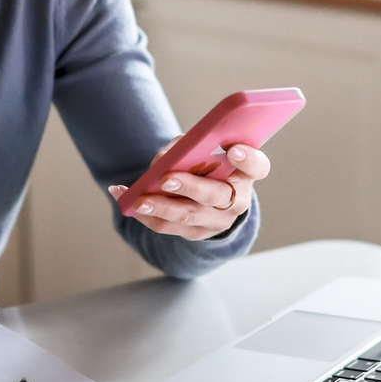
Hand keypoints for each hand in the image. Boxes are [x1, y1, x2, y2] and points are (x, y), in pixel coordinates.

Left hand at [108, 143, 270, 241]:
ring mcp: (216, 221)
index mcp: (245, 174)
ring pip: (187, 215)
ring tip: (137, 199)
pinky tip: (123, 198)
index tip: (233, 150)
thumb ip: (190, 147)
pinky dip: (143, 214)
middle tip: (166, 178)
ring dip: (159, 206)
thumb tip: (165, 159)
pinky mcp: (195, 234)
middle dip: (189, 186)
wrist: (208, 199)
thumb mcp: (203, 149)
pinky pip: (167, 226)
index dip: (248, 159)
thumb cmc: (206, 164)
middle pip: (216, 196)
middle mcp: (237, 201)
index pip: (257, 167)